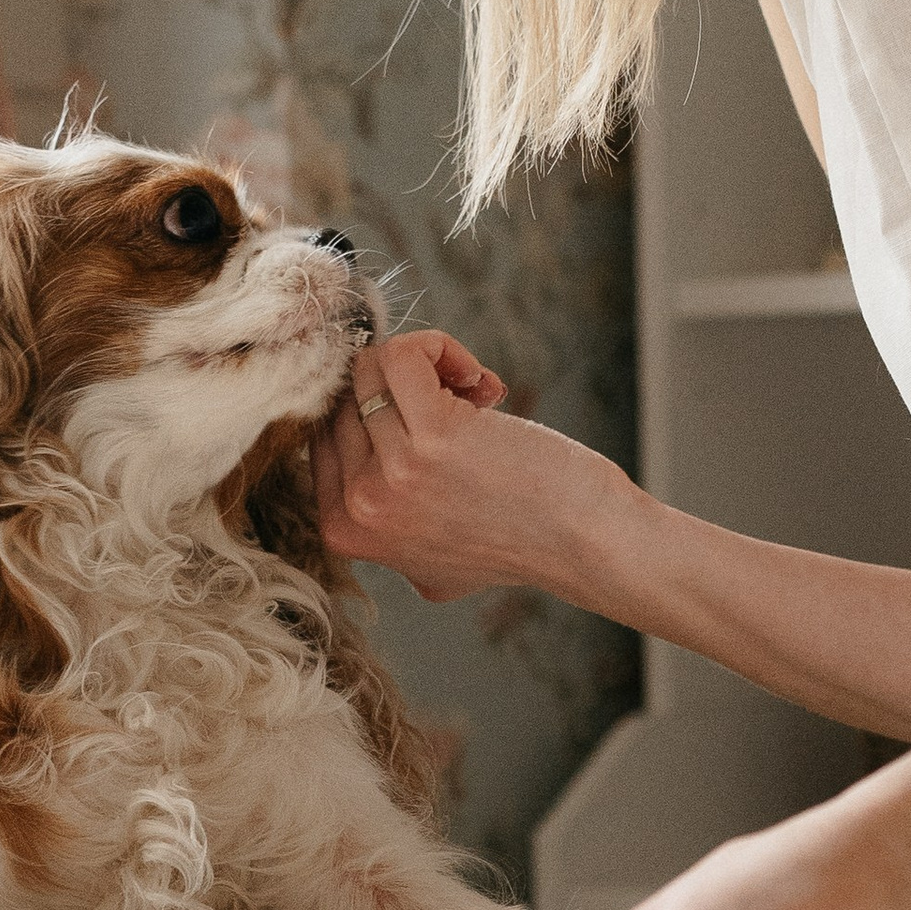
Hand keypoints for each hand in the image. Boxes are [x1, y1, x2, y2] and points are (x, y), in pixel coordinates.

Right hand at [314, 328, 620, 603]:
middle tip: (465, 407)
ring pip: (373, 368)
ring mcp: (391, 473)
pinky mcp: (433, 436)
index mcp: (343, 530)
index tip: (428, 418)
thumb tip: (363, 475)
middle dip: (404, 386)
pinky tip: (481, 380)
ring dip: (429, 364)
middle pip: (348, 396)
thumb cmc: (519, 540)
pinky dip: (439, 347)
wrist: (584, 543)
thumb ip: (386, 528)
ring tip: (475, 391)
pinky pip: (402, 354)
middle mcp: (359, 506)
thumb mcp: (427, 561)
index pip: (326, 431)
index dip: (375, 408)